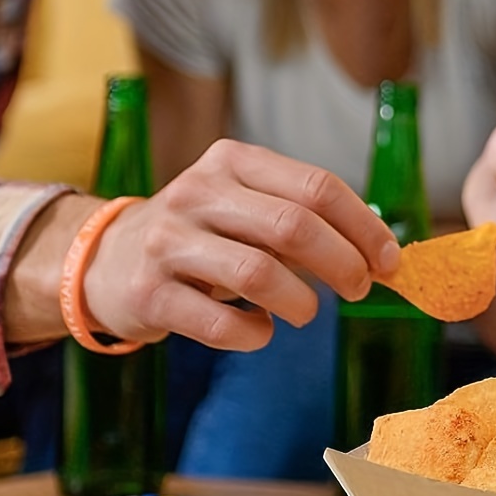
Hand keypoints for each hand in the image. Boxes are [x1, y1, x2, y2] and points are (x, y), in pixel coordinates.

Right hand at [83, 139, 400, 351]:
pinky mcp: (149, 292)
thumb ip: (302, 218)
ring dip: (301, 303)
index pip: (316, 186)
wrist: (107, 259)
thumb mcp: (243, 205)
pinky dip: (255, 333)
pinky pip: (220, 323)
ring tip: (307, 312)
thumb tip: (377, 252)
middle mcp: (197, 192)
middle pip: (294, 227)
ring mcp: (168, 241)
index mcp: (232, 161)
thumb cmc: (200, 234)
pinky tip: (260, 330)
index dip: (363, 226)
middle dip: (342, 264)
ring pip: (259, 273)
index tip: (389, 259)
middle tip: (360, 289)